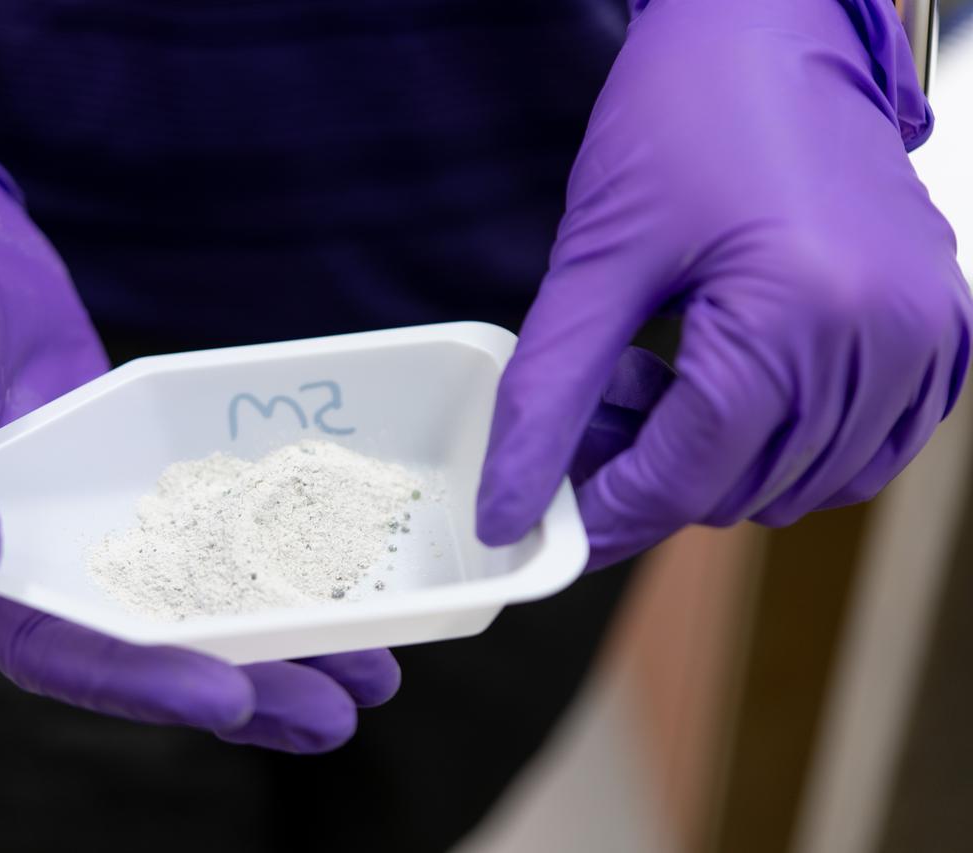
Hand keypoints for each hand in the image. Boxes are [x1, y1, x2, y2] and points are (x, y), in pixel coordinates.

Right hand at [0, 117, 398, 750]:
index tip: (232, 695)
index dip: (143, 679)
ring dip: (278, 637)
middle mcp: (38, 554)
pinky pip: (210, 522)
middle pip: (147, 643)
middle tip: (338, 715)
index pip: (56, 645)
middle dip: (244, 683)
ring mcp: (96, 514)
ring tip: (372, 674)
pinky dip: (270, 553)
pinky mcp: (139, 468)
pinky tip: (342, 572)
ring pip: (194, 594)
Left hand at [477, 0, 971, 567]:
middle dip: (650, 472)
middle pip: (741, 487)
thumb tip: (508, 507)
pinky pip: (861, 448)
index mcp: (798, 313)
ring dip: (713, 460)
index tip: (550, 517)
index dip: (608, 510)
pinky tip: (728, 382)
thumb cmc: (683, 118)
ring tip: (659, 375)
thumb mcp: (597, 259)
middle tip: (597, 409)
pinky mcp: (940, 329)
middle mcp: (883, 337)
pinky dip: (785, 444)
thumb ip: (548, 395)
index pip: (689, 476)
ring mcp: (924, 337)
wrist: (774, 29)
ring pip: (797, 481)